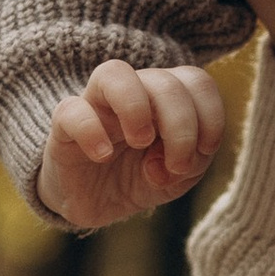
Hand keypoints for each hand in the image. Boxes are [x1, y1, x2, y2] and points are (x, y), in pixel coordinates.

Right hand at [35, 60, 225, 227]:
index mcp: (166, 98)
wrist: (97, 203)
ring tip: (141, 141)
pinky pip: (72, 111)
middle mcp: (133, 93)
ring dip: (136, 108)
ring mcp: (97, 105)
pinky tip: (102, 156)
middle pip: (164, 80)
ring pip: (113, 72)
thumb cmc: (141, 178)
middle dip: (181, 125)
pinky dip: (91, 132)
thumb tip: (169, 159)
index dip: (210, 115)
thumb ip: (190, 161)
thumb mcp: (179, 176)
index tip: (205, 151)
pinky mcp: (64, 126)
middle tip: (176, 164)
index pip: (196, 80)